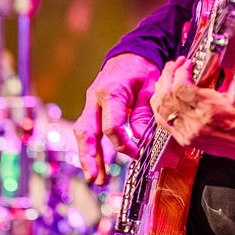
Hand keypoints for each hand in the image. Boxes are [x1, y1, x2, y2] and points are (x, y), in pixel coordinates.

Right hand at [75, 53, 159, 185]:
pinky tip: (97, 165)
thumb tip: (142, 138)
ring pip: (83, 133)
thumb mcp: (150, 87)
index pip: (111, 126)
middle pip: (86, 131)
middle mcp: (94, 99)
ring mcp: (90, 104)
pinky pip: (88, 131)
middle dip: (89, 156)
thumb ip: (145, 112)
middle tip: (95, 178)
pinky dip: (91, 148)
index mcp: (110, 92)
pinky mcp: (91, 110)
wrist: (129, 55)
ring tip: (95, 179)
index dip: (124, 144)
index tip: (137, 154)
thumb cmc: (141, 70)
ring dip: (88, 157)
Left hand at [150, 59, 234, 163]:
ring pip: (161, 109)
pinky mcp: (187, 140)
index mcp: (210, 110)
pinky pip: (164, 121)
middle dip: (168, 75)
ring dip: (161, 89)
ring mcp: (189, 134)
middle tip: (176, 65)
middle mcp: (196, 124)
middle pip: (166, 96)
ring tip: (170, 77)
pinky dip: (162, 106)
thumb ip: (231, 66)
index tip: (187, 63)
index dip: (180, 70)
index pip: (180, 87)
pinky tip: (168, 95)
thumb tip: (225, 49)